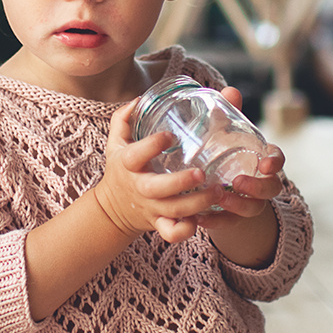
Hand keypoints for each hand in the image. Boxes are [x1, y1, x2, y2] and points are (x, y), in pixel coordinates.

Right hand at [92, 99, 235, 244]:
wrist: (113, 209)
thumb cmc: (121, 168)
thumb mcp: (116, 142)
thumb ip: (124, 118)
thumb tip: (139, 99)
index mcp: (128, 165)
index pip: (135, 155)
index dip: (151, 146)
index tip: (169, 136)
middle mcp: (140, 188)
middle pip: (158, 189)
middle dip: (181, 182)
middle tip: (203, 172)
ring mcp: (151, 208)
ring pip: (174, 211)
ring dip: (197, 203)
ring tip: (219, 191)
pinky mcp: (159, 223)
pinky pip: (172, 233)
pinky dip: (187, 230)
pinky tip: (205, 218)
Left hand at [187, 85, 285, 236]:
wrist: (216, 185)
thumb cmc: (224, 152)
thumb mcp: (225, 133)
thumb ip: (228, 114)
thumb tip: (230, 91)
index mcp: (262, 160)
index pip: (277, 159)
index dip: (275, 162)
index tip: (266, 163)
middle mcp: (260, 183)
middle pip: (271, 189)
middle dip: (258, 187)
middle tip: (238, 181)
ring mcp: (248, 203)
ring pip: (252, 209)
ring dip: (238, 205)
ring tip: (219, 198)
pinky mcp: (232, 219)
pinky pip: (229, 225)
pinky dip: (216, 223)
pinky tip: (201, 219)